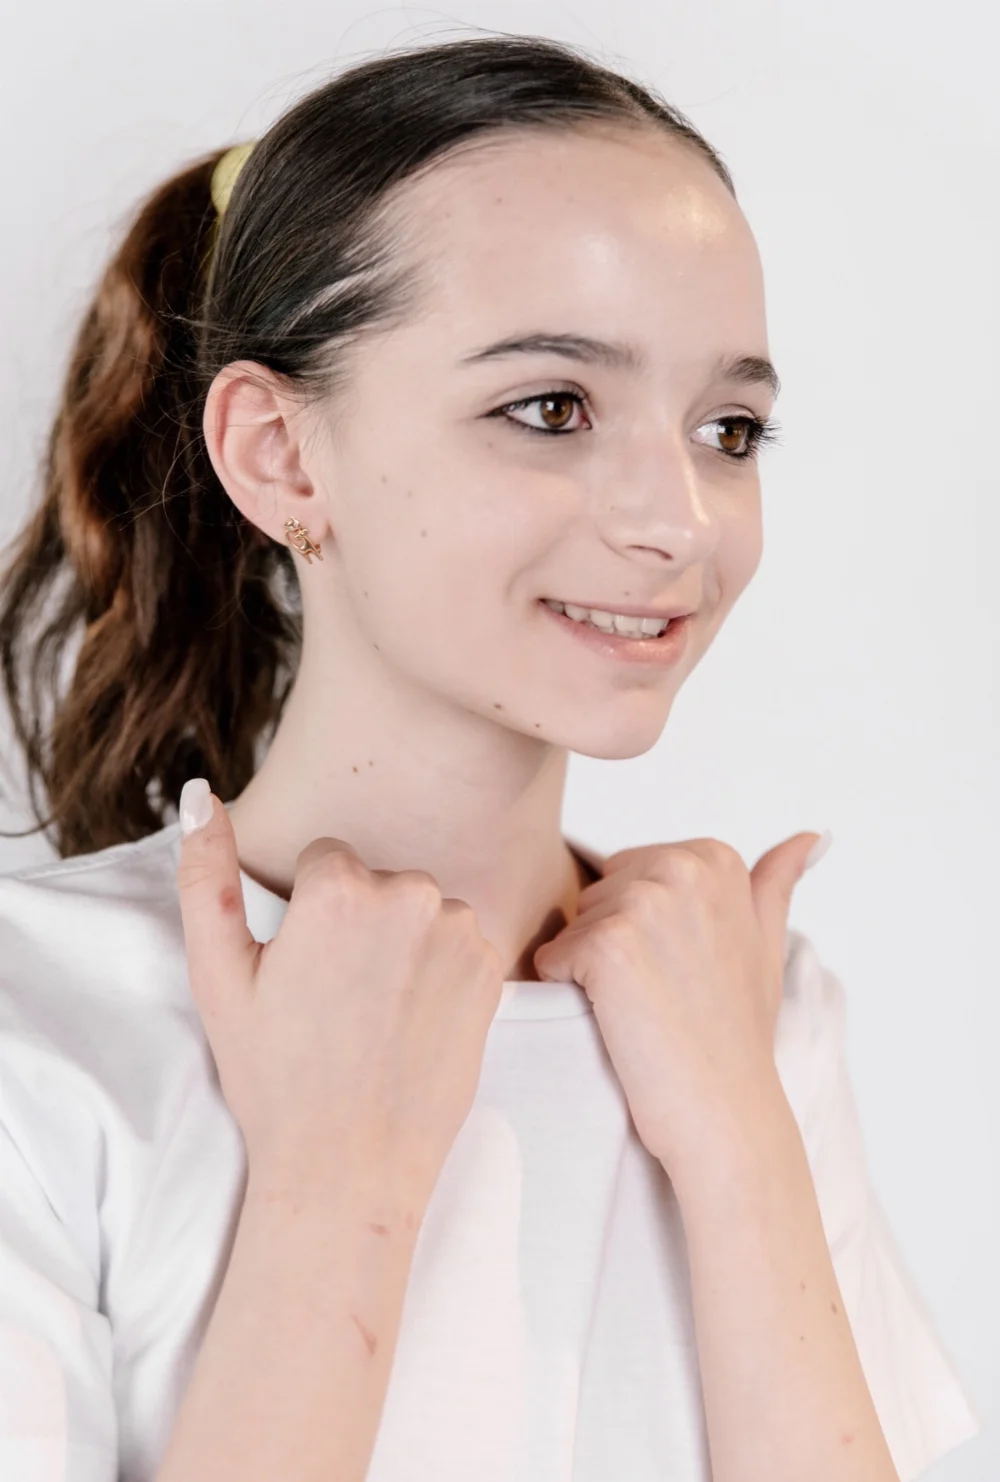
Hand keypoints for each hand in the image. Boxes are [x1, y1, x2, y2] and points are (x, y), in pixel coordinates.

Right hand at [175, 781, 504, 1209]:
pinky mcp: (493, 969)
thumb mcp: (219, 976)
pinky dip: (440, 972)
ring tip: (374, 1015)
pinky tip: (412, 1023)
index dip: (309, 914)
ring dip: (403, 945)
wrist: (351, 1166)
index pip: (327, 859)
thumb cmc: (276, 1077)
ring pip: (420, 911)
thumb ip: (204, 875)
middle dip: (359, 923)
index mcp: (340, 888)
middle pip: (377, 882)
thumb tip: (198, 795)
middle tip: (336, 1000)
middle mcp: (409, 894)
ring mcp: (459, 931)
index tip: (305, 971)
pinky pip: (459, 944)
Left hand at [532, 832, 822, 1171]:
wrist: (722, 1110)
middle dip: (613, 940)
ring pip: (573, 923)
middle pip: (596, 891)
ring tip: (641, 1005)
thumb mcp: (765, 944)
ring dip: (589, 967)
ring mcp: (643, 904)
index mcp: (715, 858)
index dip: (644, 927)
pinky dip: (566, 990)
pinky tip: (613, 1019)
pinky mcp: (606, 945)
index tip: (682, 966)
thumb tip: (811, 836)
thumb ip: (776, 883)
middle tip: (661, 991)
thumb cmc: (736, 1032)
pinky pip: (552, 955)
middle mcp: (681, 868)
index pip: (628, 870)